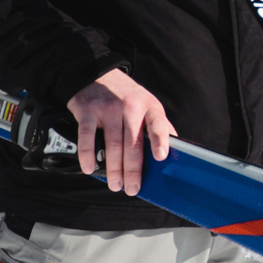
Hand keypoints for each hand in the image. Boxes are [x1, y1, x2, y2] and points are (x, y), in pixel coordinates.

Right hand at [67, 68, 175, 192]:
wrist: (97, 73)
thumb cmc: (126, 96)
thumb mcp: (147, 104)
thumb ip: (159, 125)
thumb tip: (174, 149)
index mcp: (149, 106)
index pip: (158, 124)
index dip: (160, 140)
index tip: (161, 157)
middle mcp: (130, 106)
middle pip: (133, 143)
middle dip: (133, 170)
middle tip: (132, 188)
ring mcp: (108, 108)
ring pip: (112, 144)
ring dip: (114, 168)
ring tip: (115, 184)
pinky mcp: (88, 110)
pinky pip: (87, 136)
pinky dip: (88, 154)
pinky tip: (90, 168)